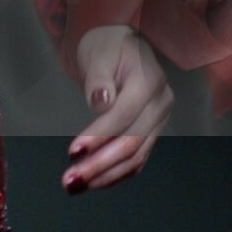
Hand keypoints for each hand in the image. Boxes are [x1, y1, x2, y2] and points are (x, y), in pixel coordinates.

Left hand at [63, 23, 172, 192]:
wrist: (121, 46)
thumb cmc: (107, 46)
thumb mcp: (99, 53)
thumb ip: (99, 78)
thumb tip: (100, 102)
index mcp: (149, 80)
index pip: (124, 115)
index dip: (98, 135)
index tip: (73, 152)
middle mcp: (161, 103)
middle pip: (131, 142)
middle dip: (99, 165)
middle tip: (70, 180)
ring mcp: (160, 120)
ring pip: (136, 157)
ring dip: (105, 175)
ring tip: (76, 185)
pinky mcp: (152, 131)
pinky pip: (137, 158)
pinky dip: (115, 173)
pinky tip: (94, 181)